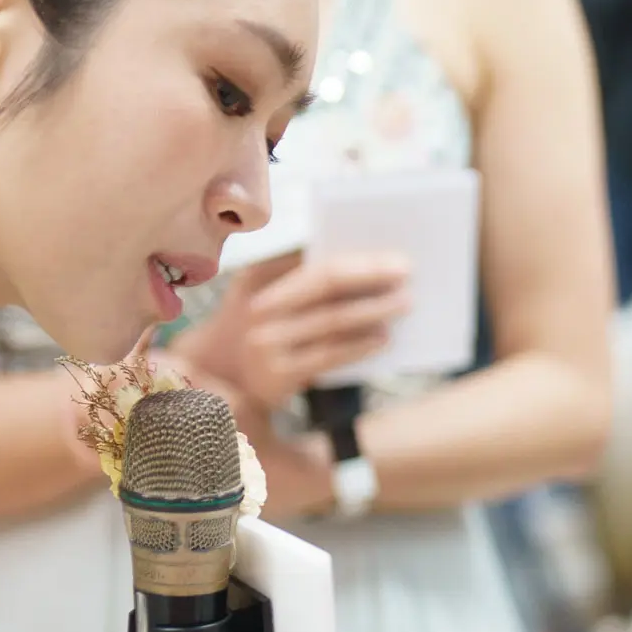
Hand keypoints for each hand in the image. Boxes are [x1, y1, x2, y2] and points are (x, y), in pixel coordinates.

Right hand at [167, 249, 410, 410]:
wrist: (224, 372)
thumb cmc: (264, 321)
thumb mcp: (265, 288)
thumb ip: (301, 271)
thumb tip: (368, 260)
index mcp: (259, 275)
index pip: (315, 259)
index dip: (358, 258)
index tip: (394, 256)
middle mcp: (259, 307)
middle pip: (325, 284)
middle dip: (370, 276)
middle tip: (407, 273)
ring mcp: (266, 342)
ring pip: (332, 320)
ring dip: (374, 309)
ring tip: (405, 302)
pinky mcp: (277, 375)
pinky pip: (328, 355)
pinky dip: (360, 346)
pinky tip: (384, 337)